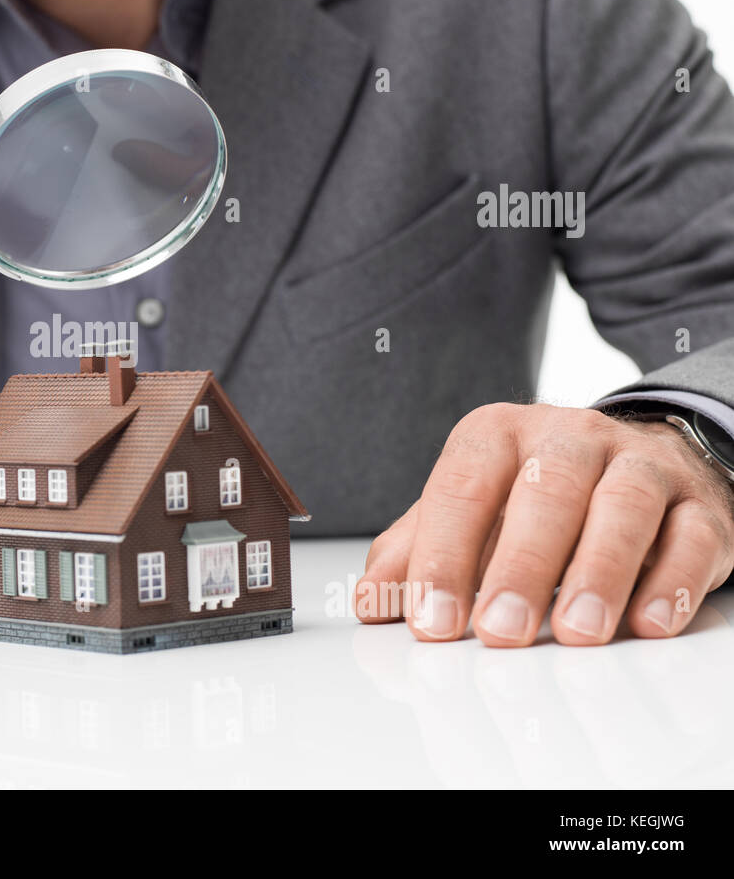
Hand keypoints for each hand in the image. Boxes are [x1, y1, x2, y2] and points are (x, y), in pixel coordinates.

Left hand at [357, 403, 733, 645]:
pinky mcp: (698, 501)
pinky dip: (671, 582)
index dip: (443, 556)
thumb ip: (415, 551)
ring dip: (598, 572)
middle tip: (500, 631)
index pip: (462, 488)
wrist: (638, 458)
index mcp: (497, 435)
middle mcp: (568, 437)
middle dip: (521, 566)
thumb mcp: (468, 513)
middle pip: (546, 492)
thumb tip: (369, 601)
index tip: (431, 619)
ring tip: (576, 632)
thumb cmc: (535, 495)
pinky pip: (691, 535)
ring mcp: (639, 464)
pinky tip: (646, 624)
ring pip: (622, 507)